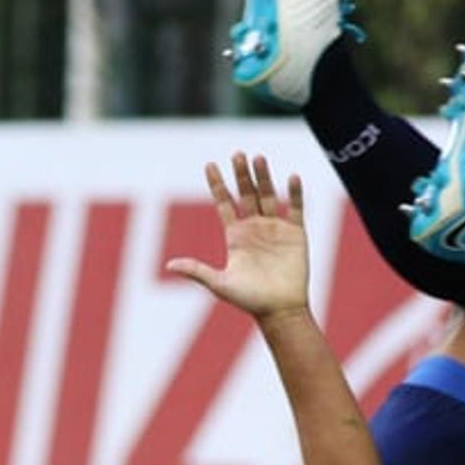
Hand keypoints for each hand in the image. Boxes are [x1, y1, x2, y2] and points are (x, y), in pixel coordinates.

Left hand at [166, 152, 307, 319]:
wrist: (280, 310)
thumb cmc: (249, 300)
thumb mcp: (220, 284)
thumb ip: (197, 271)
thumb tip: (169, 266)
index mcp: (235, 235)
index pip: (224, 203)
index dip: (217, 184)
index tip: (210, 164)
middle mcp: (254, 227)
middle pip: (246, 194)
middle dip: (241, 174)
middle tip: (237, 154)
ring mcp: (275, 228)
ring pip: (268, 196)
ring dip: (264, 177)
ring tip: (258, 158)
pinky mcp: (296, 233)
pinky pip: (295, 208)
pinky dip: (294, 193)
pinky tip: (292, 178)